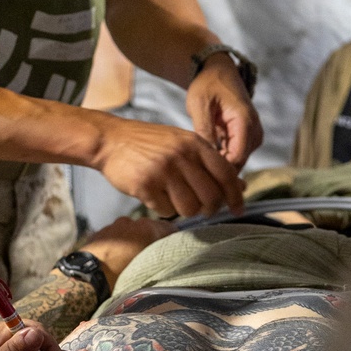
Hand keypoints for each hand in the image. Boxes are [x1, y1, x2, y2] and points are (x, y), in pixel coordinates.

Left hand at [82, 215, 175, 285]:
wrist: (89, 276)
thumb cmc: (123, 274)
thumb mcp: (150, 266)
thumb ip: (161, 254)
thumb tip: (168, 251)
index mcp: (147, 227)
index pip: (169, 228)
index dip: (171, 239)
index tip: (171, 250)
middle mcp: (131, 221)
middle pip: (147, 228)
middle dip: (149, 239)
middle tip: (149, 257)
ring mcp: (112, 226)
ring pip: (129, 231)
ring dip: (131, 241)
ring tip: (128, 259)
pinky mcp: (98, 233)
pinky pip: (113, 236)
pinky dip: (116, 243)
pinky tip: (113, 258)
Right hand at [95, 116, 244, 218]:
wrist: (111, 140)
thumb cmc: (150, 144)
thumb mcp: (182, 143)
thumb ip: (209, 163)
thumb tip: (239, 186)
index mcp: (195, 143)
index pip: (226, 174)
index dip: (235, 195)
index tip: (238, 209)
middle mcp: (182, 156)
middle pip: (211, 197)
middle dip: (209, 208)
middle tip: (201, 208)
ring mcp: (163, 170)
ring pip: (190, 208)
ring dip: (184, 209)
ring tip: (173, 198)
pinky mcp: (145, 185)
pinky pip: (165, 210)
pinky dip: (162, 208)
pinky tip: (154, 195)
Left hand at [186, 54, 262, 167]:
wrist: (219, 71)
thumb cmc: (208, 84)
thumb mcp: (200, 104)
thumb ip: (204, 130)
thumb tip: (205, 157)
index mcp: (245, 121)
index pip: (236, 158)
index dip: (218, 169)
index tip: (197, 168)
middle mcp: (254, 130)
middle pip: (238, 162)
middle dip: (217, 168)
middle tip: (193, 165)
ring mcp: (253, 135)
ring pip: (237, 161)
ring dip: (218, 162)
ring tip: (197, 155)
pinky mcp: (248, 137)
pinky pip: (236, 154)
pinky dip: (221, 156)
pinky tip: (205, 151)